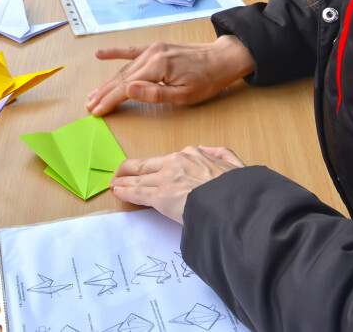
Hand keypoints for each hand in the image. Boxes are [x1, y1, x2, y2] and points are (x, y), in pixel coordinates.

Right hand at [86, 34, 254, 115]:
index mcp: (158, 67)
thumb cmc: (206, 81)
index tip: (96, 111)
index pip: (126, 87)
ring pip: (124, 68)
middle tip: (89, 106)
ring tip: (93, 94)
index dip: (110, 100)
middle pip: (121, 77)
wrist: (222, 58)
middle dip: (104, 93)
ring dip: (107, 81)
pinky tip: (101, 55)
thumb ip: (154, 94)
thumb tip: (128, 90)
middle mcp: (152, 54)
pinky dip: (115, 53)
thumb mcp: (184, 96)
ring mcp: (153, 49)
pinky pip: (131, 51)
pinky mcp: (156, 47)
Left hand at [110, 146, 244, 223]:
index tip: (147, 170)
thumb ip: (221, 155)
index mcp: (194, 155)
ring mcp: (167, 178)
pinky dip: (126, 191)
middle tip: (119, 173)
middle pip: (147, 166)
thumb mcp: (235, 164)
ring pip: (140, 179)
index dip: (154, 166)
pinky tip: (117, 191)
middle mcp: (177, 162)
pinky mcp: (161, 196)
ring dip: (125, 181)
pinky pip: (138, 192)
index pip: (167, 161)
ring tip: (114, 183)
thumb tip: (207, 150)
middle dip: (131, 169)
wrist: (235, 202)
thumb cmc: (238, 189)